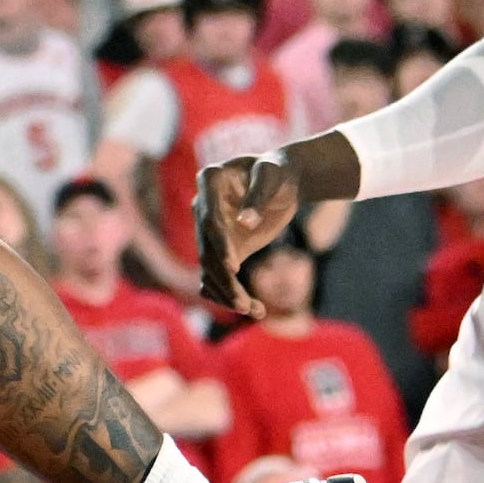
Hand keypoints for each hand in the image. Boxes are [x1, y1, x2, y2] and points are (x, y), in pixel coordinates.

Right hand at [196, 136, 350, 318]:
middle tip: (245, 304)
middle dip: (224, 279)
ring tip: (255, 311)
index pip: (209, 218)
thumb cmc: (276, 171)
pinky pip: (216, 275)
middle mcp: (202, 207)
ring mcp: (209, 230)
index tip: (233, 267)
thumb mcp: (272, 175)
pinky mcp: (221, 247)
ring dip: (227, 293)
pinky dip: (228, 294)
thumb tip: (245, 223)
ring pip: (209, 268)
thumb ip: (259, 195)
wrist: (280, 181)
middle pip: (207, 249)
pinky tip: (253, 308)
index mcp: (210, 181)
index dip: (219, 244)